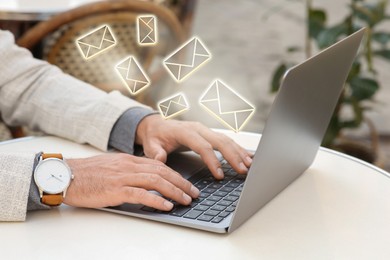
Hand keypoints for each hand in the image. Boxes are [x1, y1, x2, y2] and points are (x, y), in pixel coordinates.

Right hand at [63, 153, 199, 210]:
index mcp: (129, 160)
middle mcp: (129, 166)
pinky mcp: (116, 189)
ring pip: (156, 181)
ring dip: (175, 191)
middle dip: (182, 182)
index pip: (159, 165)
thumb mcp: (111, 167)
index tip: (186, 183)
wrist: (64, 175)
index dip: (175, 174)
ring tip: (186, 200)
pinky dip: (156, 200)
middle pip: (162, 172)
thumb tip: (143, 181)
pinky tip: (167, 206)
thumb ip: (128, 171)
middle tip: (194, 192)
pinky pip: (141, 194)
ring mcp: (123, 177)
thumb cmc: (86, 174)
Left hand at [135, 115, 252, 178]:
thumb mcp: (151, 144)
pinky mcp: (209, 134)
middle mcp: (198, 129)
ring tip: (249, 165)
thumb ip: (155, 152)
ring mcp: (205, 130)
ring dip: (239, 152)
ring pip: (226, 140)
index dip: (213, 160)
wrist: (157, 125)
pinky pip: (226, 140)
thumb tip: (161, 158)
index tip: (220, 175)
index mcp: (185, 131)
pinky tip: (247, 157)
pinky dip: (237, 149)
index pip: (203, 146)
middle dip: (233, 156)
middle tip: (243, 170)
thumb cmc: (155, 136)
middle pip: (220, 141)